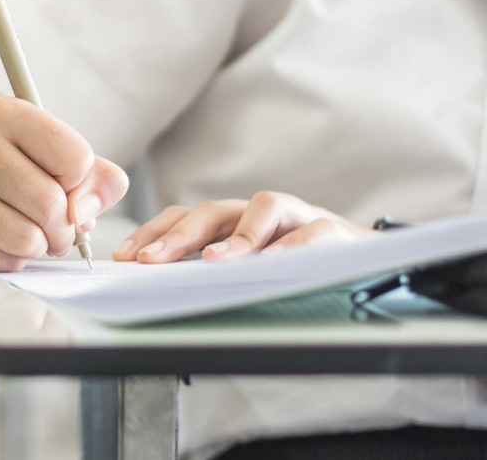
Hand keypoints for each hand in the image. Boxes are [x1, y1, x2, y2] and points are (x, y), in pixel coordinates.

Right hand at [0, 96, 128, 271]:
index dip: (79, 180)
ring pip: (26, 238)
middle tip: (57, 228)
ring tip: (31, 235)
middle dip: (65, 227)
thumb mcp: (52, 156)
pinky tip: (1, 243)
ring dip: (40, 246)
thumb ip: (95, 177)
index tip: (62, 182)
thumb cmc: (7, 172)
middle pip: (50, 203)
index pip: (74, 157)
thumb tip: (85, 213)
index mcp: (2, 113)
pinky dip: (12, 260)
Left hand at [112, 191, 373, 263]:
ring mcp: (297, 216)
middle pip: (213, 211)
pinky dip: (293, 246)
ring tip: (211, 262)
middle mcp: (260, 212)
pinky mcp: (335, 230)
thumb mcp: (250, 269)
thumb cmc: (299, 267)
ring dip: (235, 237)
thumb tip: (158, 288)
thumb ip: (212, 272)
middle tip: (150, 261)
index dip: (152, 231)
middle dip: (177, 235)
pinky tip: (274, 263)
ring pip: (263, 208)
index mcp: (234, 221)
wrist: (371, 262)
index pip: (185, 216)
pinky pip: (313, 231)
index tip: (123, 256)